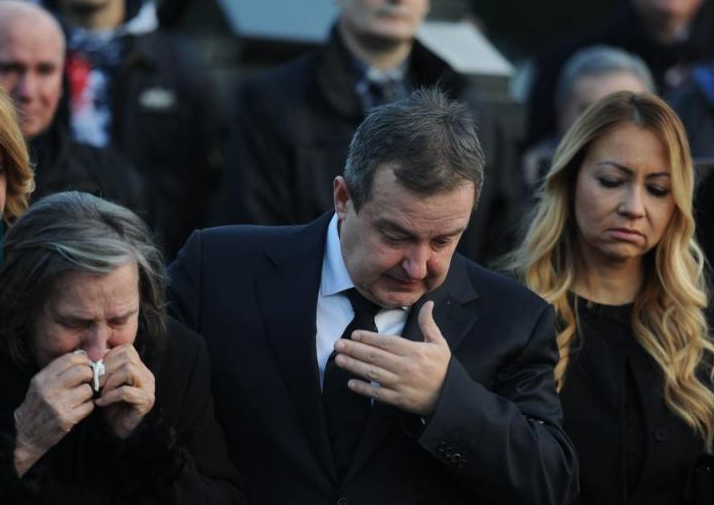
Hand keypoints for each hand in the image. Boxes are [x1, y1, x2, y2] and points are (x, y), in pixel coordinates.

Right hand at [13, 352, 94, 476]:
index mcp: (42, 379)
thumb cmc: (38, 406)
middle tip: (87, 381)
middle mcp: (48, 390)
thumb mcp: (41, 384)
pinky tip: (79, 408)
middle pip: (83, 372)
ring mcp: (58, 405)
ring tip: (80, 398)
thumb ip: (59, 371)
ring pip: (88, 389)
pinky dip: (88, 407)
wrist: (26, 434)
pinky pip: (89, 406)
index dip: (83, 360)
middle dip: (90, 375)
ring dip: (89, 394)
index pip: (69, 359)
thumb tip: (84, 356)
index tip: (87, 365)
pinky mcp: (67, 419)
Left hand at [95, 344, 154, 438]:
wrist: (117, 430)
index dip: (108, 357)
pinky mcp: (145, 401)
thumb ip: (103, 370)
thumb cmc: (110, 406)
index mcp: (138, 367)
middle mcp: (145, 374)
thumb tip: (90, 356)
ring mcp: (147, 387)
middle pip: (128, 356)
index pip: (126, 349)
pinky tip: (102, 403)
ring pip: (129, 370)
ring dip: (109, 381)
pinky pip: (126, 391)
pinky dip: (111, 396)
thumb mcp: (105, 384)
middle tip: (95, 382)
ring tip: (100, 392)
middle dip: (107, 368)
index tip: (95, 371)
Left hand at [334, 301, 450, 415]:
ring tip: (339, 360)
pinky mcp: (399, 400)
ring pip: (373, 373)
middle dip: (354, 349)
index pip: (386, 342)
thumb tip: (428, 303)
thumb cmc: (444, 368)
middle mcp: (405, 367)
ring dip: (354, 366)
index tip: (354, 334)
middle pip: (375, 356)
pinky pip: (378, 394)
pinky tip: (351, 383)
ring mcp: (401, 384)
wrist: (452, 397)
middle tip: (338, 344)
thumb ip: (428, 324)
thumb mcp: (439, 343)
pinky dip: (364, 389)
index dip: (369, 338)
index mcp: (414, 351)